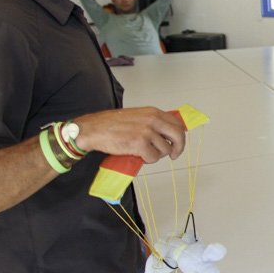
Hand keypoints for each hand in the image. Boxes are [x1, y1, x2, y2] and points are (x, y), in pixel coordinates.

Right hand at [72, 107, 186, 163]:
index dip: (180, 136)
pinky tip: (139, 156)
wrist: (93, 130)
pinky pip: (153, 157)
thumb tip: (167, 133)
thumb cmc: (111, 124)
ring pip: (165, 149)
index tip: (177, 144)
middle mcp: (152, 120)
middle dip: (178, 148)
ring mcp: (147, 132)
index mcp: (153, 112)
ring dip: (156, 155)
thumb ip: (152, 122)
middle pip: (178, 136)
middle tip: (173, 155)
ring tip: (144, 152)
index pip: (177, 124)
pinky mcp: (140, 144)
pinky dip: (148, 160)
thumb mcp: (137, 116)